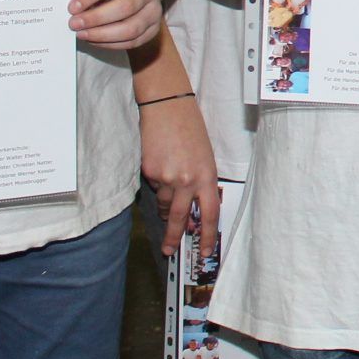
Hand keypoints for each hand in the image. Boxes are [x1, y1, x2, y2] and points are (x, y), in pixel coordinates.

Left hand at [70, 0, 163, 48]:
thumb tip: (77, 11)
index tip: (73, 7)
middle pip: (125, 7)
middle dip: (96, 18)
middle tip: (74, 23)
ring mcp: (155, 10)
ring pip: (131, 29)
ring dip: (102, 35)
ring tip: (82, 34)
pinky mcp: (154, 28)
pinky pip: (133, 42)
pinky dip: (110, 44)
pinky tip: (95, 40)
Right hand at [140, 96, 218, 255]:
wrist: (168, 107)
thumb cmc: (190, 129)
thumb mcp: (205, 157)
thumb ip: (200, 182)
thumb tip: (191, 208)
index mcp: (207, 176)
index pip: (210, 213)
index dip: (206, 235)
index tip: (204, 250)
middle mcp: (187, 180)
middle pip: (179, 217)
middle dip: (173, 236)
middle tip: (169, 249)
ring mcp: (166, 177)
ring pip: (163, 203)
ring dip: (163, 206)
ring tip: (166, 191)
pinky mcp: (149, 172)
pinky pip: (153, 187)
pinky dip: (156, 183)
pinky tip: (160, 166)